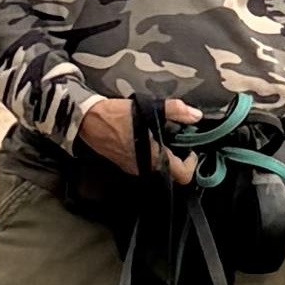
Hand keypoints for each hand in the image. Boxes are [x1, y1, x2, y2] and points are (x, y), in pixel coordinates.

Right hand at [79, 96, 195, 182]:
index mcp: (153, 159)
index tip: (190, 148)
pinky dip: (153, 154)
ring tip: (165, 136)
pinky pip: (147, 164)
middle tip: (179, 139)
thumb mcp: (149, 108)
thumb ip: (175, 111)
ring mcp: (134, 168)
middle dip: (179, 157)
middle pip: (172, 172)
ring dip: (166, 155)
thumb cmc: (116, 116)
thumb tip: (196, 115)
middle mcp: (145, 169)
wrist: (87, 120)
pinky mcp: (126, 164)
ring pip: (159, 168)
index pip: (183, 176)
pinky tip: (150, 137)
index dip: (192, 164)